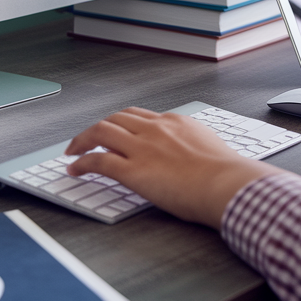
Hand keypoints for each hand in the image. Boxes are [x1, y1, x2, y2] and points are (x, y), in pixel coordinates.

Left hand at [64, 107, 280, 226]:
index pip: (140, 116)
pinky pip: (97, 160)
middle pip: (116, 118)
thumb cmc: (226, 174)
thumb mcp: (212, 149)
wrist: (226, 184)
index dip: (123, 123)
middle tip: (88, 138)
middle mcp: (155, 129)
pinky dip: (82, 162)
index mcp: (175, 123)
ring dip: (82, 140)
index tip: (117, 132)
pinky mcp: (132, 170)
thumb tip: (198, 158)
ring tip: (73, 150)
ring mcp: (142, 148)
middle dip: (98, 127)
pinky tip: (74, 169)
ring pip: (101, 131)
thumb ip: (197, 148)